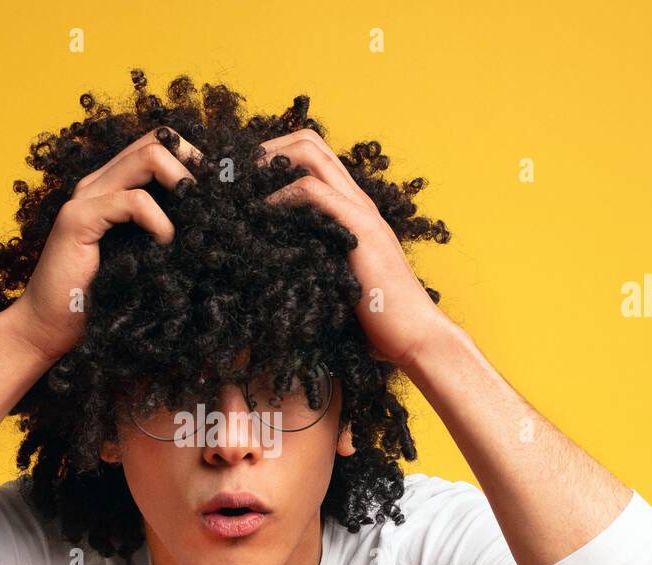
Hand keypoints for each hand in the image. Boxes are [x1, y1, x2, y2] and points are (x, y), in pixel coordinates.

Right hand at [12, 127, 203, 361]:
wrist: (51, 327)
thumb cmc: (101, 298)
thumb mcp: (146, 257)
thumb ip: (168, 233)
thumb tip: (214, 223)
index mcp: (115, 185)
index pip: (160, 144)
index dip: (195, 159)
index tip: (219, 192)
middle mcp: (100, 182)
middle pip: (159, 139)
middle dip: (196, 164)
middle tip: (213, 202)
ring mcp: (87, 196)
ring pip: (150, 156)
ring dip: (183, 183)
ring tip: (195, 220)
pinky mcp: (78, 219)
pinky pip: (133, 201)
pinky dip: (161, 221)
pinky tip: (167, 244)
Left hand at [257, 129, 447, 366]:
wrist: (414, 334)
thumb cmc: (377, 317)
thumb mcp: (335, 279)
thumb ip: (314, 260)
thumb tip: (274, 266)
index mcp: (352, 208)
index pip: (315, 157)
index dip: (278, 157)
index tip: (245, 180)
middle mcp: (357, 200)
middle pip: (310, 142)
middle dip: (267, 148)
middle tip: (237, 173)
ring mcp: (360, 210)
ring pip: (312, 154)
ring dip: (270, 162)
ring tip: (242, 185)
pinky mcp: (359, 227)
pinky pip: (313, 191)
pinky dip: (282, 195)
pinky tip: (262, 212)